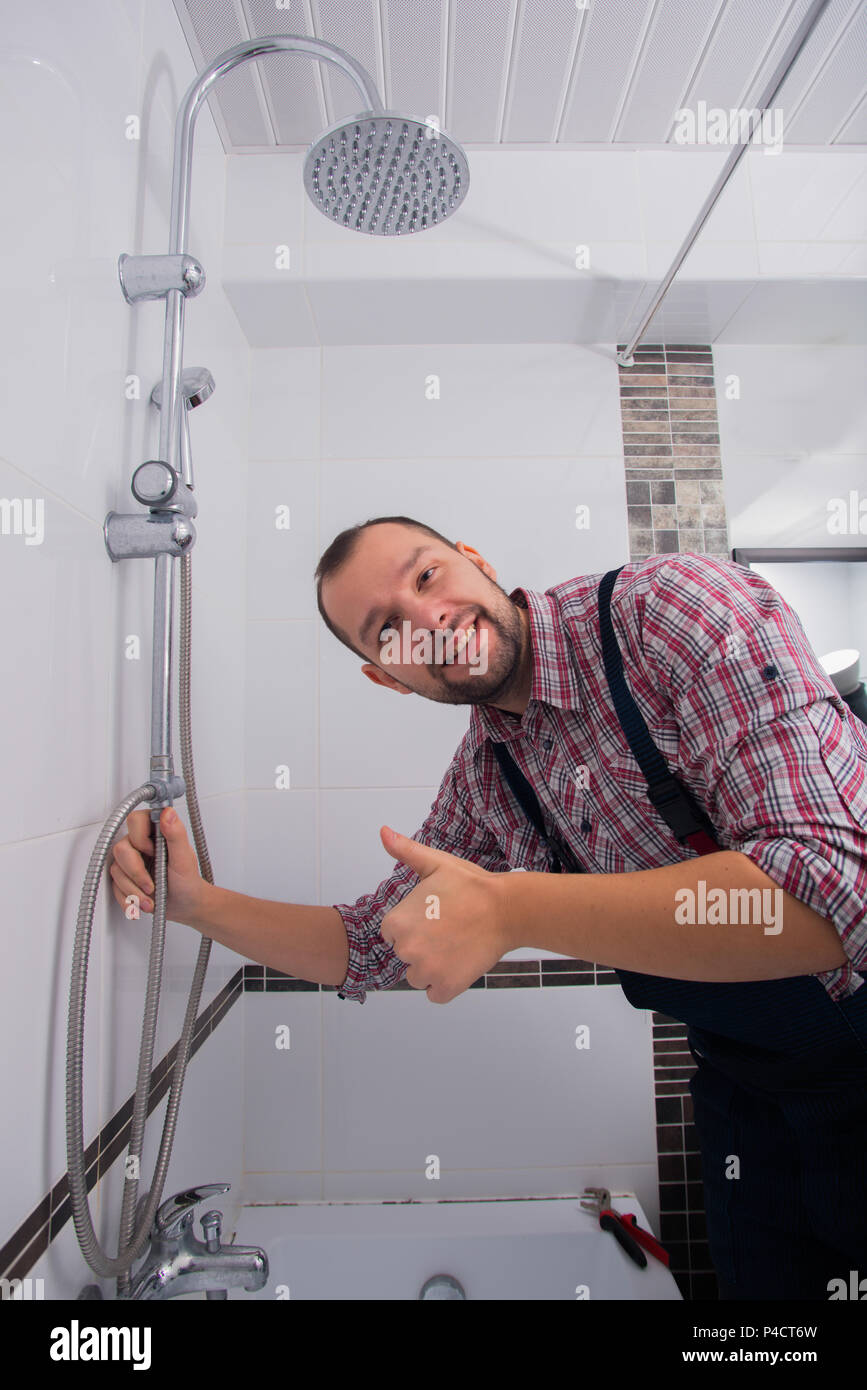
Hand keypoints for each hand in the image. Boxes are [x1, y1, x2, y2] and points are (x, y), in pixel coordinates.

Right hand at [109, 807, 207, 925]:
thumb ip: (176, 834)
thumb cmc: (187, 881)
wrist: (185, 904)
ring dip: (134, 890)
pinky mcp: (124, 877)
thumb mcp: (184, 858)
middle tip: (152, 885)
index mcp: (155, 831)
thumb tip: (167, 813)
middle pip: (121, 849)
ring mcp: (130, 861)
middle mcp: (140, 843)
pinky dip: (128, 900)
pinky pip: (115, 887)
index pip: (134, 820)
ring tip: (151, 900)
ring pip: (116, 870)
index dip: (140, 839)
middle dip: (136, 873)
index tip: (153, 852)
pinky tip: (142, 904)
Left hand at [378, 826, 511, 1003]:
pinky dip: (446, 984)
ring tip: (455, 946)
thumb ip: (405, 851)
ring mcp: (426, 971)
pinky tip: (460, 964)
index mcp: (396, 923)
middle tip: (449, 929)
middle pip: (406, 956)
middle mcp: (405, 950)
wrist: (506, 909)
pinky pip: (435, 994)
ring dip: (433, 968)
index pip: (393, 934)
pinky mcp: (446, 987)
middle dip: (423, 946)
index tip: (435, 917)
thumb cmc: (471, 886)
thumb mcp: (435, 863)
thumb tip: (383, 832)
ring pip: (418, 977)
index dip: (414, 925)